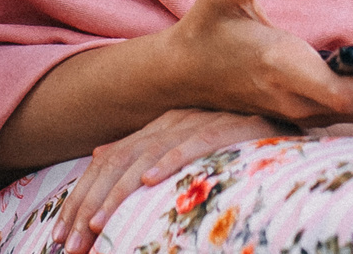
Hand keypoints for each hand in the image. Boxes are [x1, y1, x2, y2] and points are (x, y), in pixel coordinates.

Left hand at [53, 110, 281, 253]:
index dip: (82, 200)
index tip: (62, 239)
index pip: (109, 164)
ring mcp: (200, 121)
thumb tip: (99, 153)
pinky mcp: (231, 126)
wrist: (290, 112)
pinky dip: (172, 161)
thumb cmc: (238, 136)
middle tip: (70, 244)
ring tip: (98, 224)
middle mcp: (173, 121)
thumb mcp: (185, 144)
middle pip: (119, 164)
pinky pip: (196, 142)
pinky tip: (152, 182)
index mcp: (158, 128)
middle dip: (90, 206)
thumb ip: (146, 149)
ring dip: (119, 193)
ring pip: (148, 157)